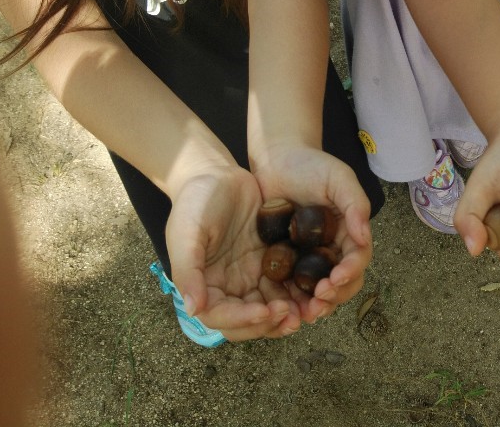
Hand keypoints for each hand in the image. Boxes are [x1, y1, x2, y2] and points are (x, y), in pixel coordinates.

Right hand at [164, 165, 301, 340]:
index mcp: (204, 286)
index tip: (265, 312)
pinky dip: (296, 294)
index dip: (243, 320)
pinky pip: (283, 285)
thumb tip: (193, 310)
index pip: (221, 317)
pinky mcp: (268, 262)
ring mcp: (249, 276)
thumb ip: (188, 272)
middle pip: (247, 321)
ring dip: (286, 316)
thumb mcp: (186, 234)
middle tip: (293, 318)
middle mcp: (227, 288)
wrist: (215, 174)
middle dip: (269, 325)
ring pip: (269, 308)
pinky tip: (313, 291)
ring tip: (307, 312)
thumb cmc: (194, 202)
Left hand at [250, 143, 374, 323]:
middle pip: (342, 283)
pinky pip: (291, 287)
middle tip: (319, 301)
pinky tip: (282, 307)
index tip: (336, 278)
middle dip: (334, 296)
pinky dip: (291, 301)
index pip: (357, 259)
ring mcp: (308, 259)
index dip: (350, 272)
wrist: (276, 159)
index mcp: (349, 232)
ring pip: (318, 291)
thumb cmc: (310, 165)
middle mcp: (332, 250)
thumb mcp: (339, 178)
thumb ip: (355, 203)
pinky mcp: (285, 262)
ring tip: (303, 313)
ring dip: (315, 306)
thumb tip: (364, 236)